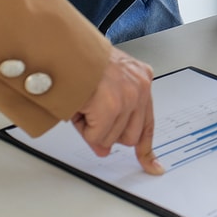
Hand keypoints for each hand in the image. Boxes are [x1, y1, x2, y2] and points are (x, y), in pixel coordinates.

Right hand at [71, 47, 162, 174]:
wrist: (62, 48)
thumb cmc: (78, 63)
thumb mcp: (101, 90)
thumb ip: (110, 121)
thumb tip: (104, 149)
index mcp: (140, 79)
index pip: (148, 122)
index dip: (147, 149)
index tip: (154, 167)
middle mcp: (140, 87)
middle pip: (130, 137)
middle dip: (107, 132)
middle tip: (91, 114)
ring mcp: (128, 96)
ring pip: (113, 138)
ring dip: (93, 128)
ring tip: (84, 104)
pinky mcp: (112, 106)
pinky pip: (97, 136)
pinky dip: (83, 128)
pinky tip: (81, 108)